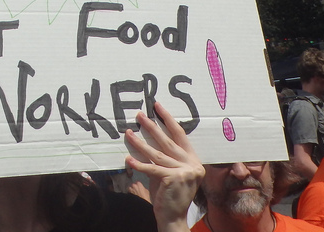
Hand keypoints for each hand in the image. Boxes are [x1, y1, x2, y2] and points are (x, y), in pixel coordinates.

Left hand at [124, 101, 203, 231]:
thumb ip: (164, 156)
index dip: (168, 119)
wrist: (173, 217)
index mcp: (194, 160)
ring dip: (140, 143)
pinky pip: (152, 168)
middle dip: (152, 126)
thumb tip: (146, 135)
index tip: (157, 107)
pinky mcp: (173, 179)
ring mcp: (185, 172)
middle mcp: (192, 164)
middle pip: (168, 141)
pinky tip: (128, 159)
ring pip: (157, 154)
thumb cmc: (169, 193)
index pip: (180, 135)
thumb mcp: (169, 171)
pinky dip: (139, 164)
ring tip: (128, 134)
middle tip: (139, 115)